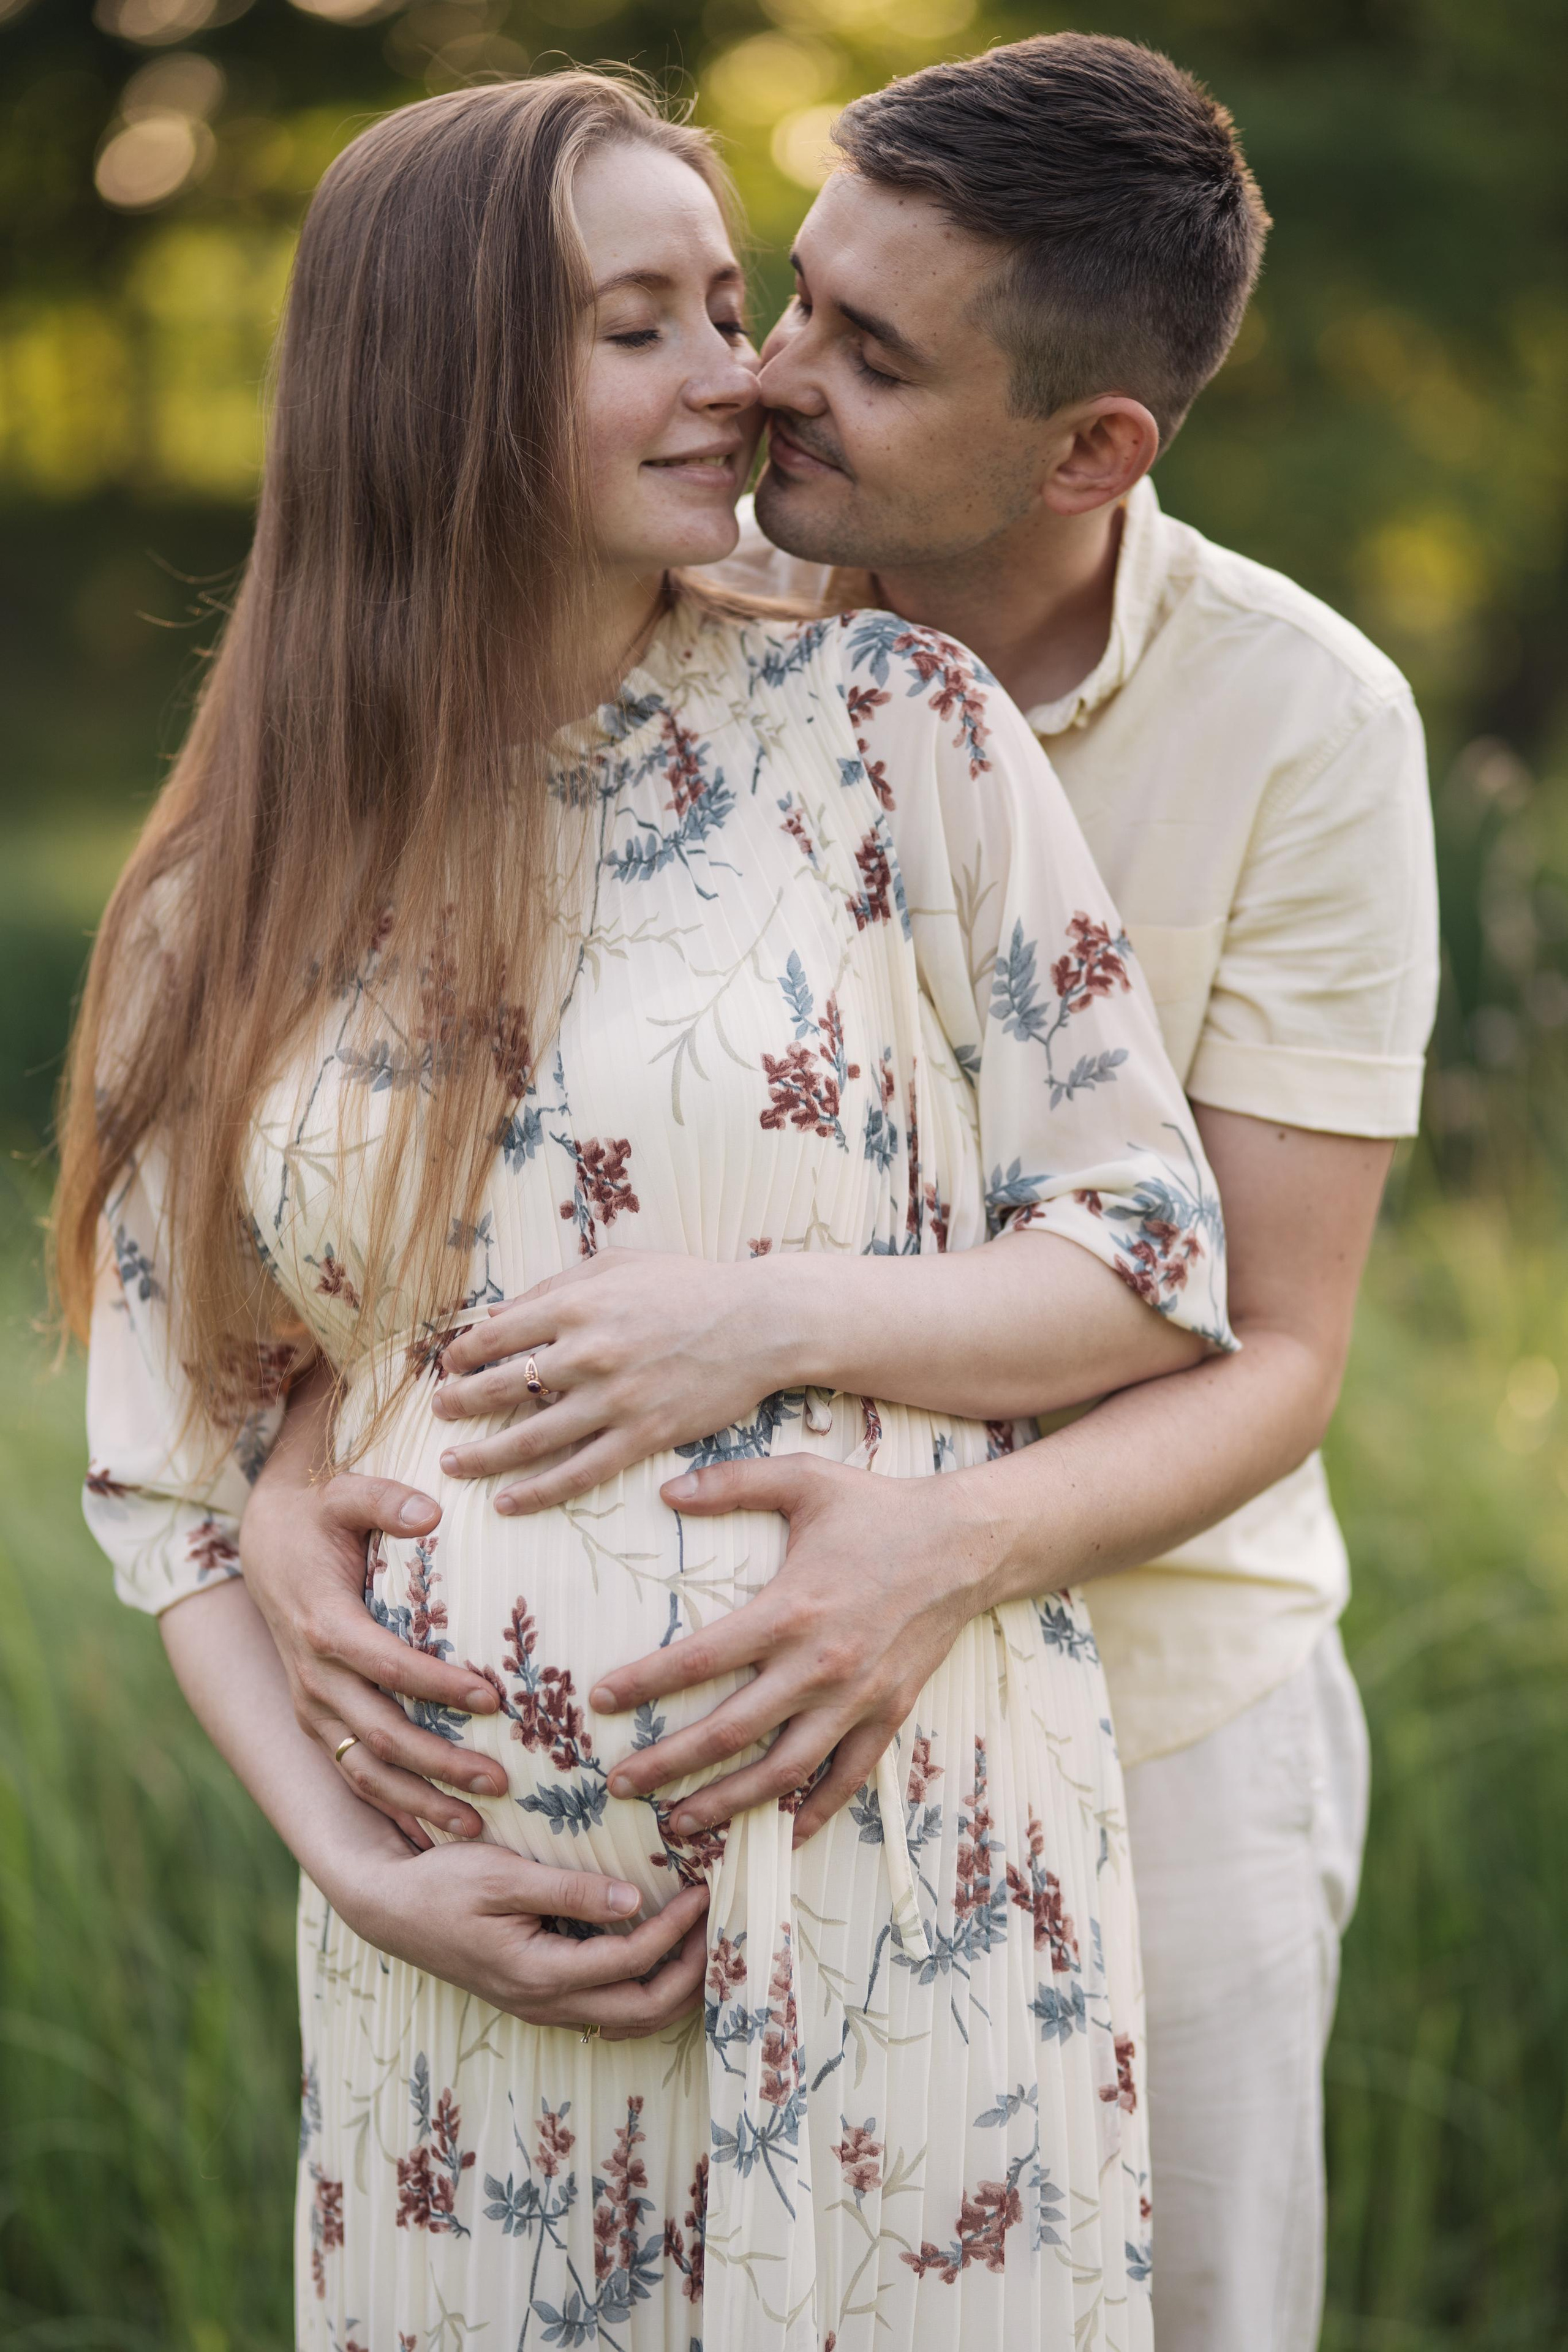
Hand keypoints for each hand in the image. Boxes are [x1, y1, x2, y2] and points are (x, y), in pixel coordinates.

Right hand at [241, 1461, 508, 1841]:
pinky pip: (351, 1773)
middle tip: (498, 1780)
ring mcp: (311, 1704)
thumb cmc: (317, 1515)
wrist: (263, 1540)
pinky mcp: (317, 1718)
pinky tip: (432, 1833)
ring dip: (418, 1800)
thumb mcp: (345, 1494)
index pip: (389, 1667)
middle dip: (439, 1763)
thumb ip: (387, 1500)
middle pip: (379, 1733)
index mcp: (324, 1625)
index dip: (439, 1686)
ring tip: (475, 1825)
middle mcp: (313, 1676)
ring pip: (362, 1769)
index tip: (493, 1699)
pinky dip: (390, 1807)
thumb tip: (431, 1512)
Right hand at [333, 1839, 710, 2039]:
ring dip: (673, 1987)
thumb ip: (569, 1890)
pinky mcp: (538, 1997)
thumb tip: (633, 1900)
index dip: (677, 1929)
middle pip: (643, 2009)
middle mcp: (545, 2002)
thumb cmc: (442, 1884)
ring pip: (628, 2018)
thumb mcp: (503, 1875)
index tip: (703, 1891)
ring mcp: (541, 2006)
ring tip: (703, 1943)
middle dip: (693, 1974)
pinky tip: (660, 1953)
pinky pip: (607, 2008)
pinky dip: (644, 1987)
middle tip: (719, 1926)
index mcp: (539, 1972)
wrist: (389, 1910)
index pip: (632, 1960)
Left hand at [434, 1249, 793, 1513]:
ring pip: (531, 1438)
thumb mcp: (616, 1265)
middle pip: (502, 1387)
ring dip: (483, 1455)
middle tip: (439, 1412)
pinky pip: (579, 1472)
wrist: (759, 1322)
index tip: (449, 1366)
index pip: (495, 1335)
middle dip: (460, 1403)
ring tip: (453, 1464)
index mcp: (577, 1305)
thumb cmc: (687, 1285)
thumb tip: (496, 1314)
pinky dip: (538, 1491)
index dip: (463, 1354)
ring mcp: (615, 1399)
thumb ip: (554, 1288)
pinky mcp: (643, 1435)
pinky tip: (508, 1502)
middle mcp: (588, 1353)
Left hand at [588, 1456, 1001, 1843]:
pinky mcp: (889, 1714)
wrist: (967, 1544)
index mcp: (789, 1610)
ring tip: (679, 1823)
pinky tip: (780, 1834)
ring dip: (726, 1803)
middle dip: (668, 1763)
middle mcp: (819, 1666)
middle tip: (619, 1784)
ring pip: (781, 1771)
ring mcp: (856, 1698)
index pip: (698, 1660)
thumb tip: (665, 1490)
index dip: (644, 1684)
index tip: (598, 1702)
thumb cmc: (879, 1508)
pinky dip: (813, 1812)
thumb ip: (733, 1482)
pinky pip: (846, 1777)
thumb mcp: (804, 1480)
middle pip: (729, 1733)